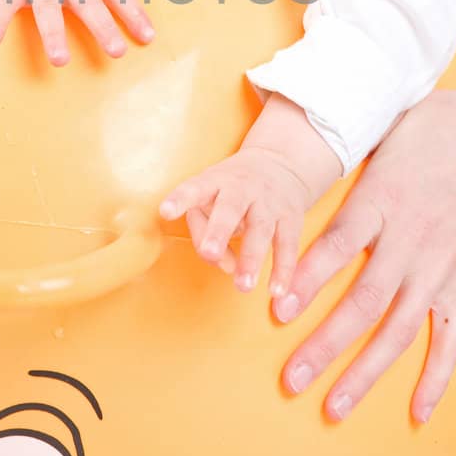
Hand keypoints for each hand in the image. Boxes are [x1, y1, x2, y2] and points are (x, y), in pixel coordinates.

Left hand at [159, 147, 311, 294]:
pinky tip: (276, 291)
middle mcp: (241, 189)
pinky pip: (287, 245)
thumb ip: (204, 231)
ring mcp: (268, 202)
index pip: (194, 188)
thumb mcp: (211, 196)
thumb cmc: (230, 189)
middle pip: (229, 209)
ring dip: (251, 259)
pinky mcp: (290, 217)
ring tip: (242, 286)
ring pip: (260, 230)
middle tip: (209, 253)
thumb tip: (224, 266)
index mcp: (214, 181)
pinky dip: (283, 268)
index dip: (180, 199)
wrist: (280, 164)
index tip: (165, 211)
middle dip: (219, 231)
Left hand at [271, 88, 455, 423]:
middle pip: (362, 303)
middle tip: (291, 381)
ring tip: (334, 407)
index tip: (277, 310)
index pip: (336, 248)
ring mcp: (439, 268)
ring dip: (365, 372)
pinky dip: (437, 377)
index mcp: (380, 202)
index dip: (306, 280)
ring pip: (398, 330)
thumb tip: (308, 133)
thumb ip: (347, 145)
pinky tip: (418, 413)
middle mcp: (408, 242)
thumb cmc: (442, 127)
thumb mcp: (386, 127)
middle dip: (324, 346)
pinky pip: (451, 338)